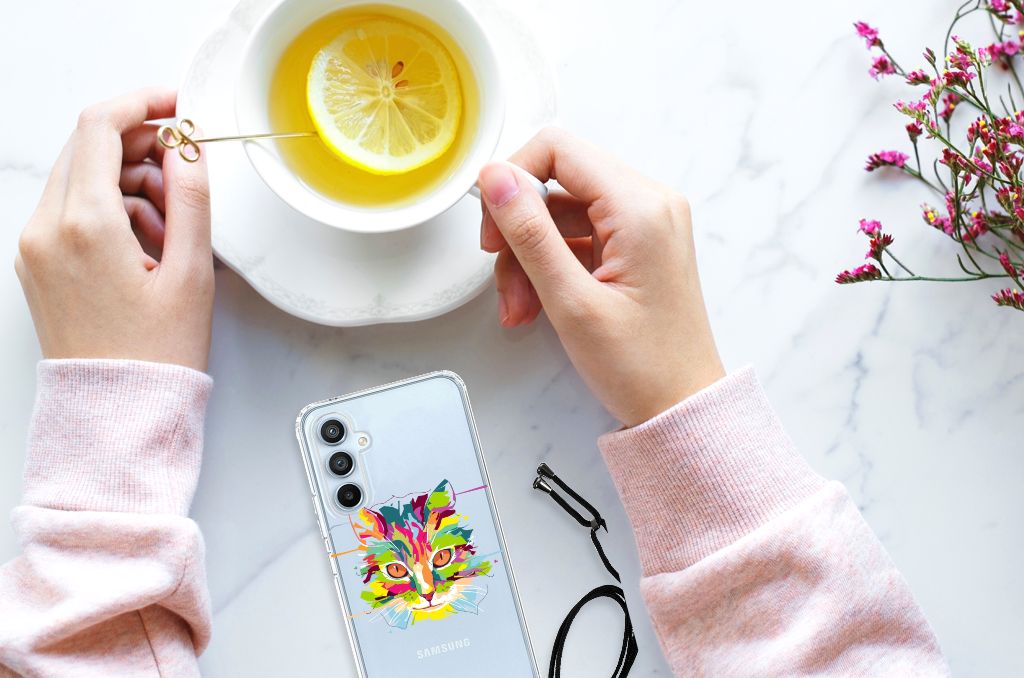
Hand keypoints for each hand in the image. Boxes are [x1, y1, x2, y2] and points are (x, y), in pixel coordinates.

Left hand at [15, 88, 213, 371]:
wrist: (117, 411)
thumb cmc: (156, 355)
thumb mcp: (191, 272)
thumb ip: (192, 198)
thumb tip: (188, 148)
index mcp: (85, 225)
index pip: (101, 127)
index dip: (143, 103)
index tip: (176, 105)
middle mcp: (47, 229)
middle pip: (88, 147)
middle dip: (141, 147)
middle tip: (185, 173)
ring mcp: (35, 246)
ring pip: (82, 178)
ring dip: (129, 182)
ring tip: (173, 228)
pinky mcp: (37, 262)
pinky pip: (72, 210)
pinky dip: (110, 209)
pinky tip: (147, 244)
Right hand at [478, 128, 723, 426]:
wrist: (682, 408)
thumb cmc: (642, 366)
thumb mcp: (571, 301)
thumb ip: (530, 233)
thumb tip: (495, 178)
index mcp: (641, 207)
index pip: (558, 149)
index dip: (513, 179)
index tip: (493, 226)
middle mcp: (649, 203)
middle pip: (557, 182)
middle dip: (519, 230)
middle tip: (503, 277)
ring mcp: (645, 224)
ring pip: (561, 213)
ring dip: (529, 257)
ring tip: (520, 308)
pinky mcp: (637, 245)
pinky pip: (578, 237)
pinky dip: (550, 267)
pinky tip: (537, 305)